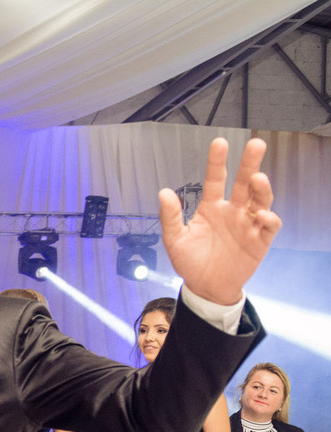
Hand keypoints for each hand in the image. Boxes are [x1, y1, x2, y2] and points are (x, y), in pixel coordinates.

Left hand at [159, 138, 280, 305]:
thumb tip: (163, 192)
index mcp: (211, 207)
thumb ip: (170, 217)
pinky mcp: (259, 240)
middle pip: (244, 183)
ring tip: (256, 179)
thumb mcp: (174, 240)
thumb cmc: (190, 262)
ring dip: (261, 188)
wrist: (205, 288)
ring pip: (260, 200)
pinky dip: (268, 218)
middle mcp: (232, 211)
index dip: (217, 162)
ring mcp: (247, 224)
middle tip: (255, 144)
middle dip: (250, 163)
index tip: (219, 142)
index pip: (215, 179)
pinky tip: (260, 215)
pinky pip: (269, 225)